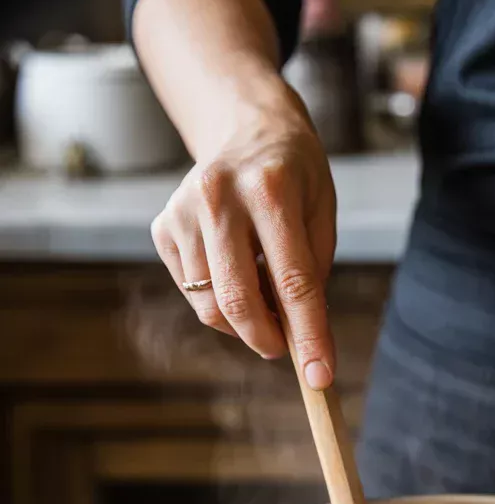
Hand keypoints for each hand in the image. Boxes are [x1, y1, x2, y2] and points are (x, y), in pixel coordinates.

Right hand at [151, 87, 336, 385]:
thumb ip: (312, 278)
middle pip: (238, 301)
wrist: (245, 127)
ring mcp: (183, 211)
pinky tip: (237, 275)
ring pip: (210, 305)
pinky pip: (192, 293)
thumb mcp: (320, 215)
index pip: (293, 282)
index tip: (320, 376)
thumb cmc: (294, 177)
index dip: (308, 335)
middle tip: (286, 349)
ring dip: (244, 324)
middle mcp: (219, 197)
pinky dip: (219, 303)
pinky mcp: (164, 227)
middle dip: (268, 341)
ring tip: (266, 302)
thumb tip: (307, 346)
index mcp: (271, 190)